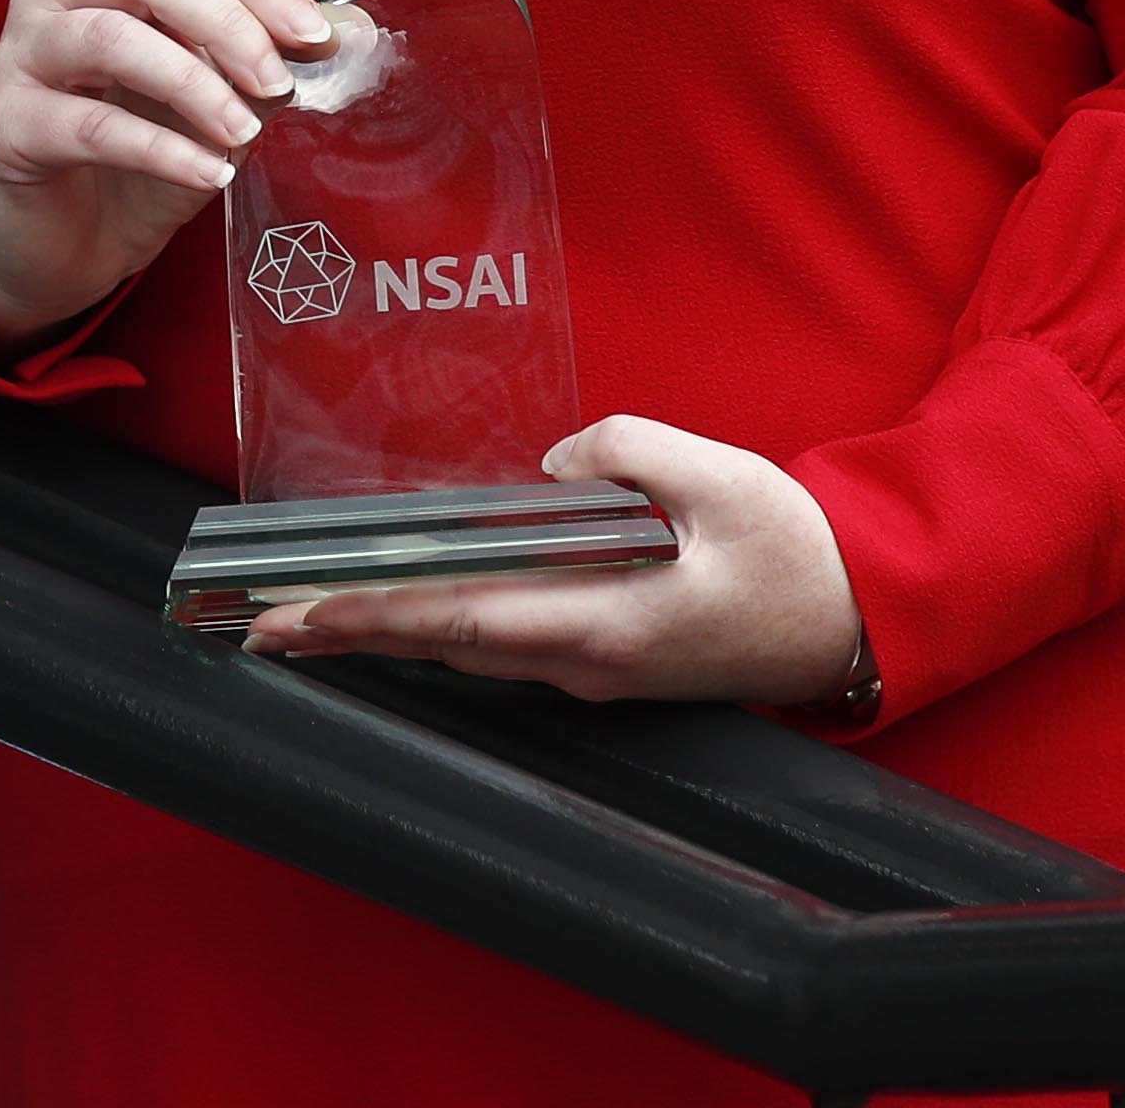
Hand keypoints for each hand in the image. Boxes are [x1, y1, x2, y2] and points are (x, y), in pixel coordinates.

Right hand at [0, 0, 331, 355]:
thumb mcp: (211, 111)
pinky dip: (161, 147)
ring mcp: (21, 58)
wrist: (64, 252)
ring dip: (193, 83)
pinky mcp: (7, 127)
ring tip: (243, 130)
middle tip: (278, 79)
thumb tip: (348, 34)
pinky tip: (210, 173)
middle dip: (225, 22)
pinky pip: (91, 125)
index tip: (317, 33)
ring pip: (112, 40)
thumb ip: (261, 68)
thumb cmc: (134, 167)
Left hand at [242, 417, 866, 708]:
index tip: (297, 619)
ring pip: (473, 649)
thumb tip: (552, 462)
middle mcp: (588, 664)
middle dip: (352, 632)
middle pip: (447, 646)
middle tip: (261, 626)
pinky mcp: (612, 658)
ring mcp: (598, 671)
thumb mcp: (717, 475)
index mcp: (606, 626)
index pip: (461, 621)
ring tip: (312, 615)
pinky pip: (508, 642)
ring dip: (391, 629)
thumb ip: (625, 452)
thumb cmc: (794, 550)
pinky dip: (444, 625)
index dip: (372, 618)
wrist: (863, 613)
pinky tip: (409, 605)